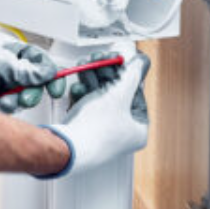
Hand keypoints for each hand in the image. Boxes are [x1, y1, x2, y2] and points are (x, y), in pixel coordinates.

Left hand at [0, 21, 58, 112]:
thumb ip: (22, 70)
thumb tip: (46, 73)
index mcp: (9, 51)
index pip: (39, 62)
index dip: (51, 73)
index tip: (55, 85)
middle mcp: (3, 67)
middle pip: (31, 84)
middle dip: (29, 92)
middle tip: (24, 95)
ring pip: (17, 100)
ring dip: (12, 102)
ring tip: (1, 100)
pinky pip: (0, 110)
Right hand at [41, 51, 149, 177]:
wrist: (67, 147)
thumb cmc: (96, 128)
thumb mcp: (119, 95)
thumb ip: (132, 75)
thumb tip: (142, 63)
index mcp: (137, 130)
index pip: (137, 96)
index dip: (128, 76)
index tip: (120, 63)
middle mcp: (121, 134)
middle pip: (117, 95)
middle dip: (106, 75)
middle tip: (101, 61)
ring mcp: (102, 133)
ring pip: (99, 99)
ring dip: (92, 81)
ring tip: (86, 67)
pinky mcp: (84, 130)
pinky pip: (86, 107)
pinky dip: (82, 94)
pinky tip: (78, 86)